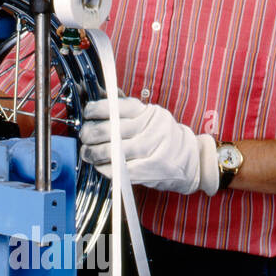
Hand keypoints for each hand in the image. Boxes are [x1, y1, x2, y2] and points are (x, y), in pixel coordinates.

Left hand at [79, 96, 218, 195]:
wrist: (190, 160)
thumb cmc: (164, 138)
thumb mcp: (150, 118)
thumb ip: (126, 113)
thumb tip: (96, 109)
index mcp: (149, 112)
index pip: (118, 106)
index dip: (97, 109)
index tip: (88, 113)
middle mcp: (152, 128)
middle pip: (112, 130)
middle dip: (90, 133)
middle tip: (84, 136)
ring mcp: (153, 149)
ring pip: (113, 151)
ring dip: (94, 153)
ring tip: (88, 153)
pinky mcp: (152, 168)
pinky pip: (121, 169)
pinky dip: (106, 169)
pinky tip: (102, 166)